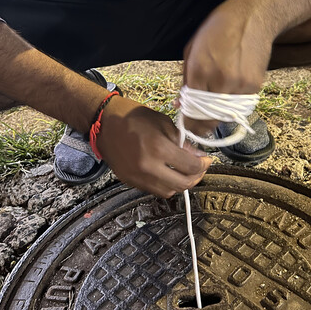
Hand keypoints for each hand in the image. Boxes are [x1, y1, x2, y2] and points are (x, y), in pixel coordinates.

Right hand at [97, 96, 211, 197]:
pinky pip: (153, 189)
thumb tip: (196, 156)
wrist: (103, 123)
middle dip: (196, 177)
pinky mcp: (130, 181)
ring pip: (168, 192)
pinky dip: (165, 184)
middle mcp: (149, 167)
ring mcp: (138, 177)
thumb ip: (181, 141)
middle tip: (199, 168)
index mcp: (158, 148)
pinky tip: (168, 173)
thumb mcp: (162, 122)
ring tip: (185, 172)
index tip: (207, 159)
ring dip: (180, 184)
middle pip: (182, 184)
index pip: (190, 166)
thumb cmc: (133, 117)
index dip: (203, 164)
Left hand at [182, 0, 272, 135]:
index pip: (191, 110)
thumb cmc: (217, 30)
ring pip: (225, 115)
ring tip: (212, 111)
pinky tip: (228, 96)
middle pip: (209, 119)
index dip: (189, 123)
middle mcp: (219, 79)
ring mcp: (239, 84)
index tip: (187, 127)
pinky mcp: (254, 85)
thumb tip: (179, 105)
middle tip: (198, 127)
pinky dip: (232, 107)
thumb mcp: (192, 50)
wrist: (253, 17)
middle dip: (201, 126)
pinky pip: (240, 106)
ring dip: (217, 118)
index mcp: (199, 69)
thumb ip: (185, 80)